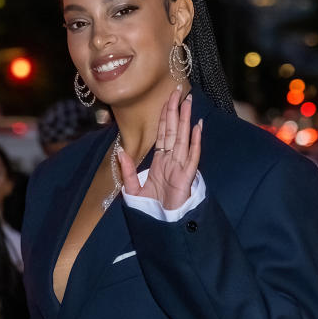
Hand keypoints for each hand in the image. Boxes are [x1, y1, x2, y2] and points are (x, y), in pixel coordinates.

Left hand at [118, 88, 201, 211]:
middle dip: (176, 110)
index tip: (167, 98)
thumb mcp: (132, 191)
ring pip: (183, 139)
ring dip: (185, 120)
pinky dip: (195, 142)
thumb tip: (120, 151)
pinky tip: (197, 127)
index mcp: (160, 162)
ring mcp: (180, 169)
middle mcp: (171, 162)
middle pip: (174, 131)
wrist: (161, 228)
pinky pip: (191, 157)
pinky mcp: (186, 179)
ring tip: (188, 101)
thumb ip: (127, 171)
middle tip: (179, 90)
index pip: (163, 133)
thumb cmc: (150, 212)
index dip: (165, 115)